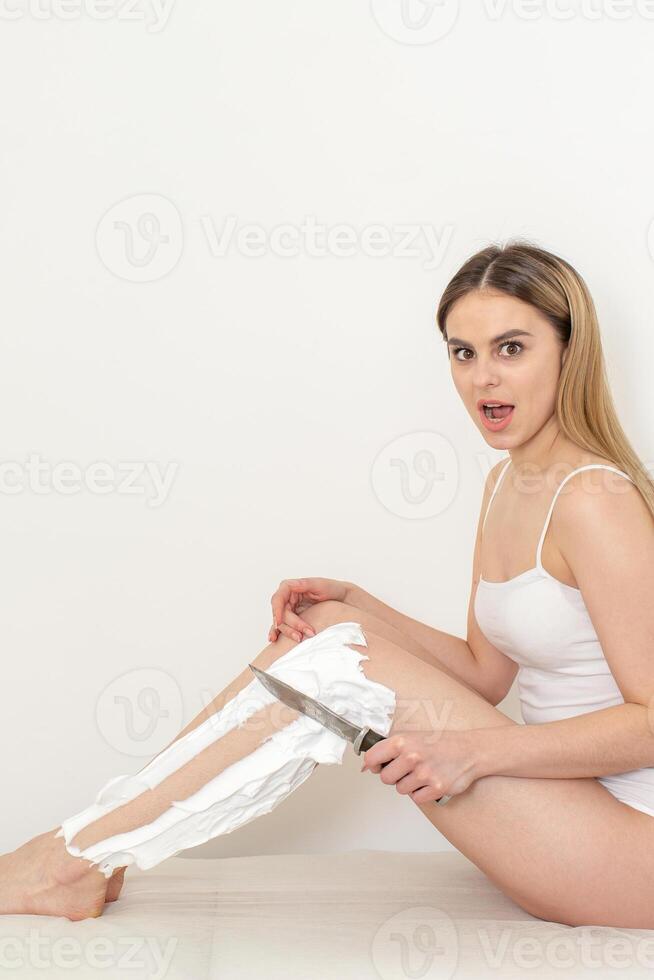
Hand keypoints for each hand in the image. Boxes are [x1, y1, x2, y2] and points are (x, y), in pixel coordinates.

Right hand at [268, 577, 350, 642]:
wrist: (342, 598)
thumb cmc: (331, 589)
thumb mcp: (318, 584)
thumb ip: (303, 584)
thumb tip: (288, 587)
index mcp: (290, 587)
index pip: (278, 599)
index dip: (277, 611)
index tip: (279, 622)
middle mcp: (287, 598)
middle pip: (280, 614)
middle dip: (290, 625)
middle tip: (301, 635)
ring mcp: (290, 609)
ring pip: (281, 622)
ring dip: (288, 632)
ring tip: (300, 639)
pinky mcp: (293, 618)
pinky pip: (282, 626)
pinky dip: (278, 633)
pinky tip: (274, 639)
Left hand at [360, 730, 482, 803]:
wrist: (470, 750)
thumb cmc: (441, 743)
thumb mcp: (413, 737)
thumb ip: (390, 749)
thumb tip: (367, 765)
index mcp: (402, 741)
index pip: (372, 758)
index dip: (373, 764)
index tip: (378, 766)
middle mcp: (411, 757)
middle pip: (386, 778)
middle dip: (394, 776)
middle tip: (408, 769)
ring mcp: (424, 773)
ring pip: (401, 789)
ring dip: (409, 785)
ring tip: (422, 773)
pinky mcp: (436, 788)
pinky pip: (416, 799)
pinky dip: (422, 793)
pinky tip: (431, 781)